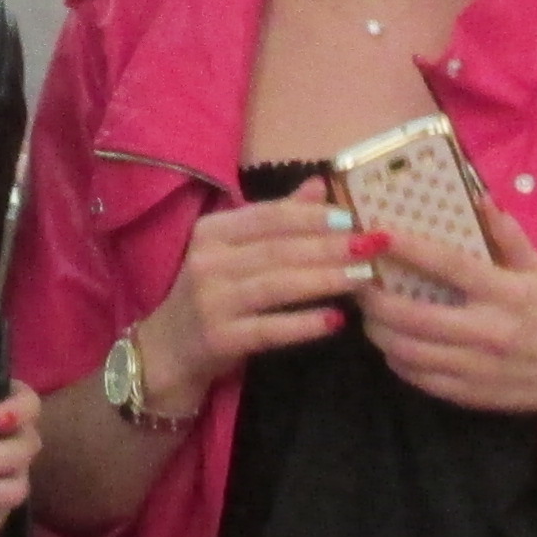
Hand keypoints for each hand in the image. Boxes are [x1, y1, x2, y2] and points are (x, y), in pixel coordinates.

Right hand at [132, 198, 381, 410]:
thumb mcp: (234, 251)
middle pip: (278, 249)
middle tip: (372, 247)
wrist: (165, 352)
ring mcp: (211, 302)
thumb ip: (277, 219)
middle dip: (330, 247)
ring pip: (277, 285)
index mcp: (212, 232)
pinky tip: (336, 320)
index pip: (268, 216)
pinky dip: (304, 324)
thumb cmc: (210, 295)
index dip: (312, 216)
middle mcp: (208, 262)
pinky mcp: (218, 339)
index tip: (351, 218)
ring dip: (325, 280)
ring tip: (364, 278)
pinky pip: (269, 329)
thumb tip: (321, 185)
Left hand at [353, 192, 536, 422]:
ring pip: (407, 351)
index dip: (409, 250)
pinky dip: (395, 359)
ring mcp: (474, 367)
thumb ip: (508, 235)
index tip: (377, 235)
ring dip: (377, 330)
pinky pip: (417, 378)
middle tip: (356, 281)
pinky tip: (390, 343)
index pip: (449, 267)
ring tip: (367, 312)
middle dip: (375, 298)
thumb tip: (480, 196)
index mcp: (504, 294)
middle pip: (413, 316)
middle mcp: (486, 331)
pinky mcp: (467, 394)